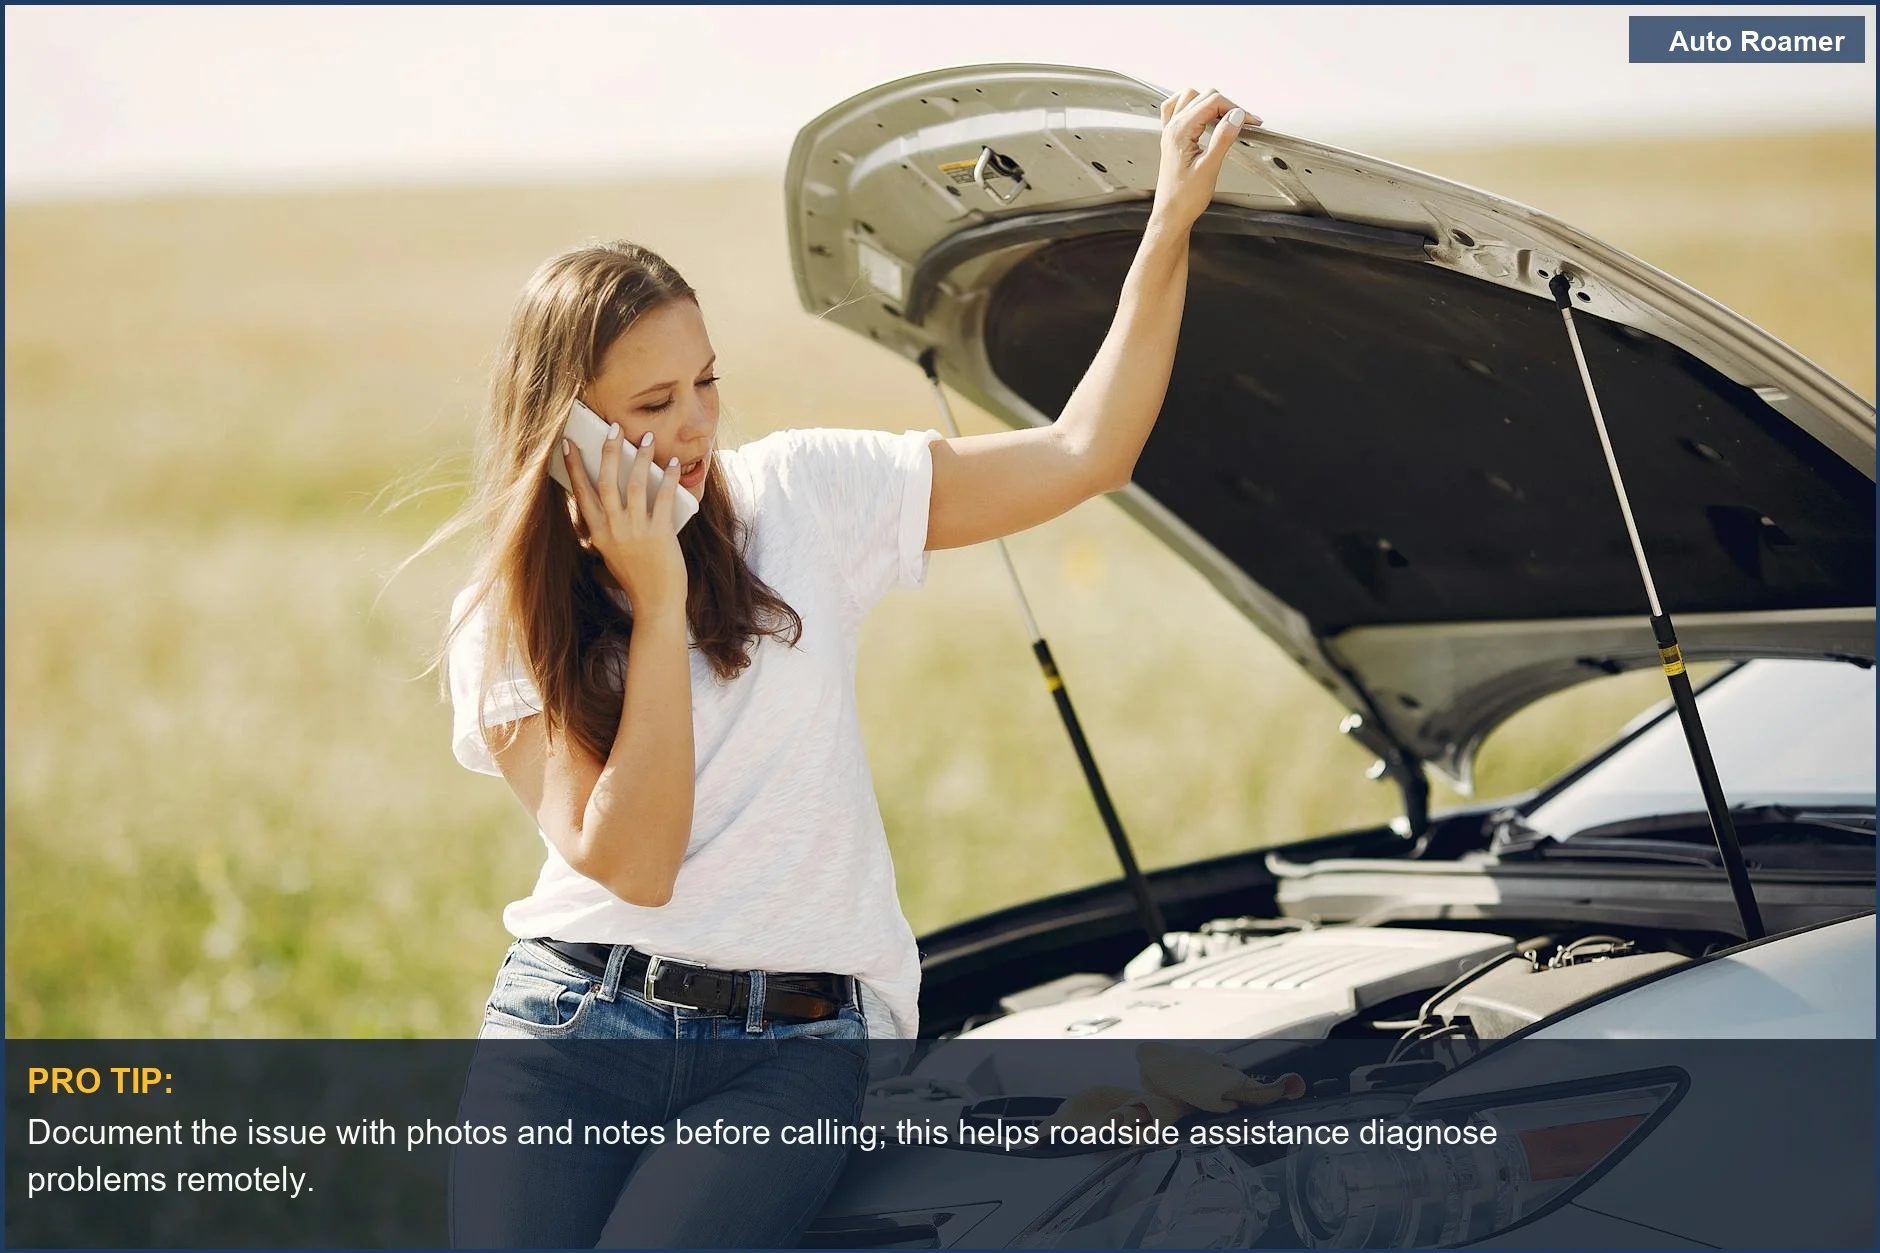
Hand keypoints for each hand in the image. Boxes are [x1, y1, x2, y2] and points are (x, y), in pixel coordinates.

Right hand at [561, 424, 687, 616]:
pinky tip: (672, 463)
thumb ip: (610, 528)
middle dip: (609, 451)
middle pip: (606, 481)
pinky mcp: (659, 533)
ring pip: (634, 484)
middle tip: (614, 427)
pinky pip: (662, 497)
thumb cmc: (636, 577)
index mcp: (598, 533)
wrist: (656, 603)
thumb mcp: (613, 552)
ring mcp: (635, 531)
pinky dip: (668, 478)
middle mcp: (613, 529)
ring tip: (645, 438)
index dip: (574, 467)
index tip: (568, 443)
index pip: (581, 493)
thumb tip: (615, 497)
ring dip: (640, 457)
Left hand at [1149, 88, 1259, 231]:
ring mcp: (1170, 132)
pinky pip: (1177, 109)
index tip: (1251, 120)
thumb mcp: (1209, 168)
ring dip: (1210, 102)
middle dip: (1227, 105)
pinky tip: (1203, 116)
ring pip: (1190, 98)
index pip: (1212, 103)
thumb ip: (1223, 138)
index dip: (1235, 108)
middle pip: (1204, 97)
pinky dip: (1191, 106)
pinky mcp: (1172, 139)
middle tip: (1244, 121)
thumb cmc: (1185, 198)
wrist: (1171, 215)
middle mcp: (1172, 128)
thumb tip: (1236, 115)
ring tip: (1226, 118)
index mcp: (1180, 132)